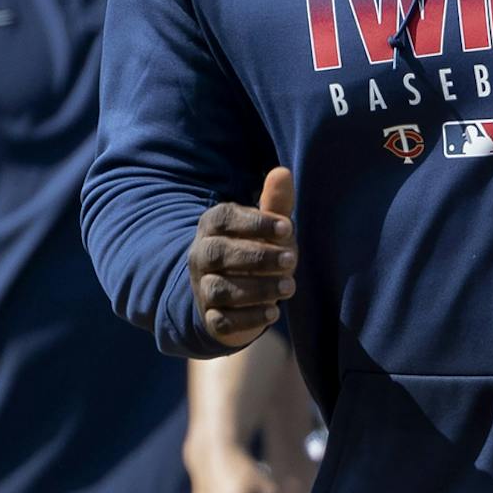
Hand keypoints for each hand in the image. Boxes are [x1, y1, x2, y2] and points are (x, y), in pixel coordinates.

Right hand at [189, 168, 296, 349]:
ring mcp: (202, 288)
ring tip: (289, 287)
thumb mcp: (268, 226)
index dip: (255, 222)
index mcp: (213, 225)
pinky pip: (222, 320)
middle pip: (218, 254)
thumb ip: (275, 203)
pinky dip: (247, 319)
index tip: (288, 228)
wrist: (236, 295)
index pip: (225, 218)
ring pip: (219, 289)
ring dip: (256, 289)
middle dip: (257, 257)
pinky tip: (273, 313)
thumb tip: (282, 172)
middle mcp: (201, 255)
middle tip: (291, 260)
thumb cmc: (257, 249)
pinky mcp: (211, 318)